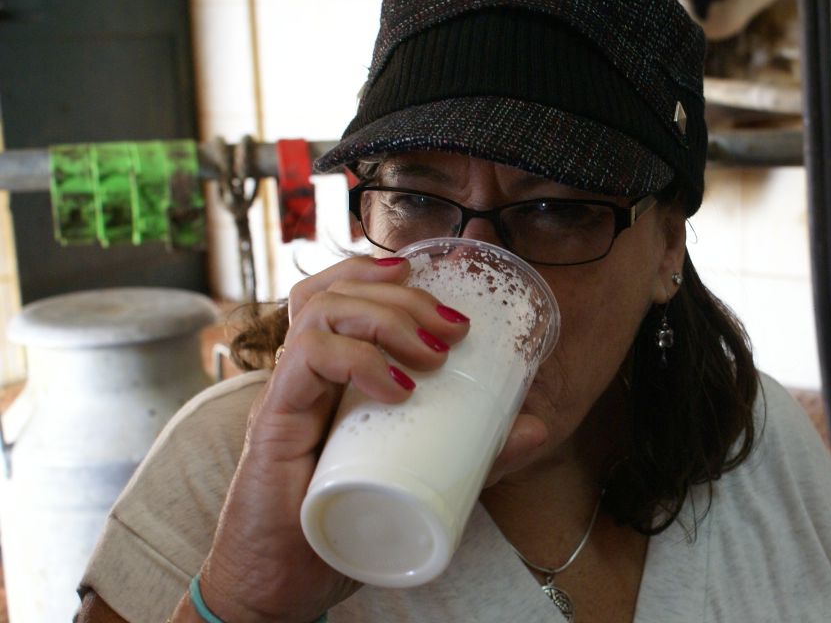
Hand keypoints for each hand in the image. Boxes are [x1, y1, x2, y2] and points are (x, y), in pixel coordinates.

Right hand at [181, 256, 470, 620]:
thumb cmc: (341, 525)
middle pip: (340, 292)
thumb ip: (473, 455)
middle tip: (455, 329)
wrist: (279, 582)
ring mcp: (287, 391)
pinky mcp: (273, 419)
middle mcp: (304, 373)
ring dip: (387, 318)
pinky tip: (397, 389)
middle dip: (406, 296)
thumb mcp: (421, 477)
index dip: (385, 270)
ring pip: (322, 310)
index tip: (440, 272)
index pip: (344, 292)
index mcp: (331, 374)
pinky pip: (306, 359)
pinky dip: (357, 359)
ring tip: (432, 358)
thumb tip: (535, 429)